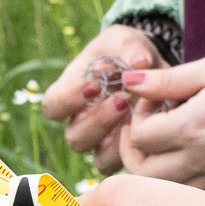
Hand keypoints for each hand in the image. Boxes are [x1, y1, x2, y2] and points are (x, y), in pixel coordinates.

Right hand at [38, 23, 162, 174]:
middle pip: (75, 138)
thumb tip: (139, 61)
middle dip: (98, 121)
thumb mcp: (125, 40)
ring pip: (98, 158)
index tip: (94, 85)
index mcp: (71, 94)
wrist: (151, 67)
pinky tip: (149, 127)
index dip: (69, 100)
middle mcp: (82, 123)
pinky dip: (136, 150)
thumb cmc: (127, 51)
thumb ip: (128, 47)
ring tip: (137, 113)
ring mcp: (104, 142)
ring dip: (117, 138)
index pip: (53, 106)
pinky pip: (125, 165)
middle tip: (121, 99)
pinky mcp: (126, 153)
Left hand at [117, 52, 204, 190]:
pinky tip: (186, 152)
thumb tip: (129, 82)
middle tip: (144, 126)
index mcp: (193, 128)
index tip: (153, 98)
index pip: (141, 137)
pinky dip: (177, 179)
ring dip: (152, 169)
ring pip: (166, 190)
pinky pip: (193, 193)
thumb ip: (166, 81)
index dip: (137, 117)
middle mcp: (202, 158)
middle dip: (133, 150)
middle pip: (143, 174)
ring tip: (162, 142)